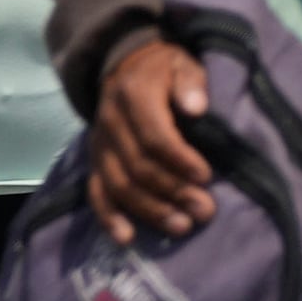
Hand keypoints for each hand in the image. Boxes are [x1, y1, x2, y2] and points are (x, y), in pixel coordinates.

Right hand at [86, 36, 217, 236]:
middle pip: (138, 166)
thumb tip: (197, 107)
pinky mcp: (96, 161)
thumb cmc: (165, 68)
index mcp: (133, 96)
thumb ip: (190, 82)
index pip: (154, 136)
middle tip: (204, 211)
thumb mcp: (183, 62)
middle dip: (172, 192)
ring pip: (119, 185)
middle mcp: (110, 123)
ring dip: (150, 210)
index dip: (179, 160)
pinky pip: (96, 192)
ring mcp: (100, 145)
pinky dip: (109, 217)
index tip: (205, 177)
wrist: (125, 63)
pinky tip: (127, 238)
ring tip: (181, 227)